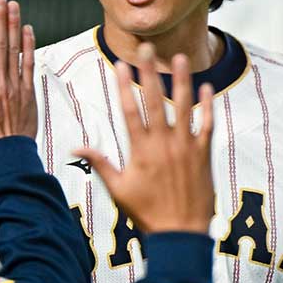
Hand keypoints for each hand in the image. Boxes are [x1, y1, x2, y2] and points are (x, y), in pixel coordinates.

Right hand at [74, 44, 215, 233]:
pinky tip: (205, 88)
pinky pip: (207, 125)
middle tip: (146, 48)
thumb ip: (99, 163)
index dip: (123, 85)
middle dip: (149, 72)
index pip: (129, 110)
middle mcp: (163, 143)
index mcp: (141, 150)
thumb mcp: (118, 189)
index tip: (120, 64)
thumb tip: (75, 147)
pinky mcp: (203, 154)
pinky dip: (207, 106)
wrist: (180, 234)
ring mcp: (185, 147)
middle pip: (155, 100)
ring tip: (180, 58)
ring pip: (184, 106)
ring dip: (182, 80)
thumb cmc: (147, 214)